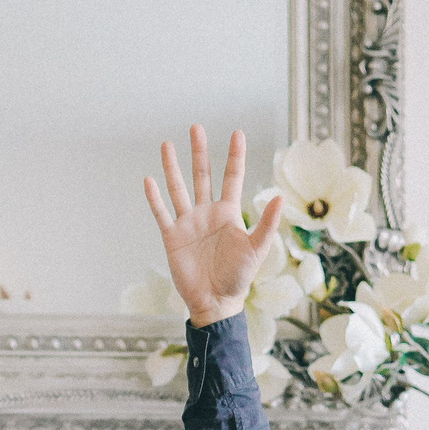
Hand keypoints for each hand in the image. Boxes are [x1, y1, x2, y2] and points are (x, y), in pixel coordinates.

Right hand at [142, 126, 283, 327]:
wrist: (215, 302)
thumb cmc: (238, 278)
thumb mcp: (257, 249)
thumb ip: (267, 223)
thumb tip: (279, 197)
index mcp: (229, 213)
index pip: (232, 177)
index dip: (234, 155)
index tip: (237, 133)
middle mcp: (207, 213)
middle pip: (202, 175)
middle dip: (199, 151)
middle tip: (196, 127)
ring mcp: (188, 223)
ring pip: (179, 188)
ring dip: (172, 167)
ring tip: (167, 144)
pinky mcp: (172, 237)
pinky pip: (162, 213)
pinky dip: (154, 198)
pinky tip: (149, 180)